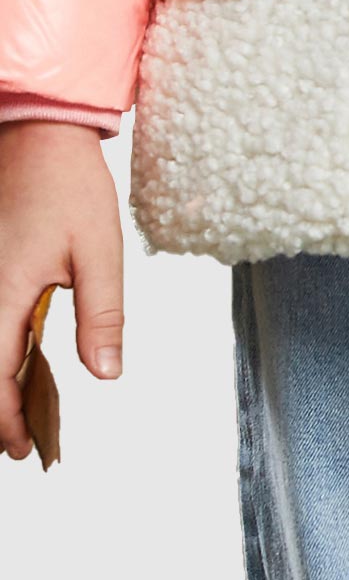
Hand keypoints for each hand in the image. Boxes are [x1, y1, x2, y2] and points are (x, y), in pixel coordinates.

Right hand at [0, 122, 123, 461]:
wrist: (39, 132)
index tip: (28, 447)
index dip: (9, 421)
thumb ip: (102, 315)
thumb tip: (106, 373)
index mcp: (3, 294)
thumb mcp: (99, 251)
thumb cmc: (70, 184)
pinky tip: (15, 358)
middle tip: (21, 440)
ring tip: (18, 408)